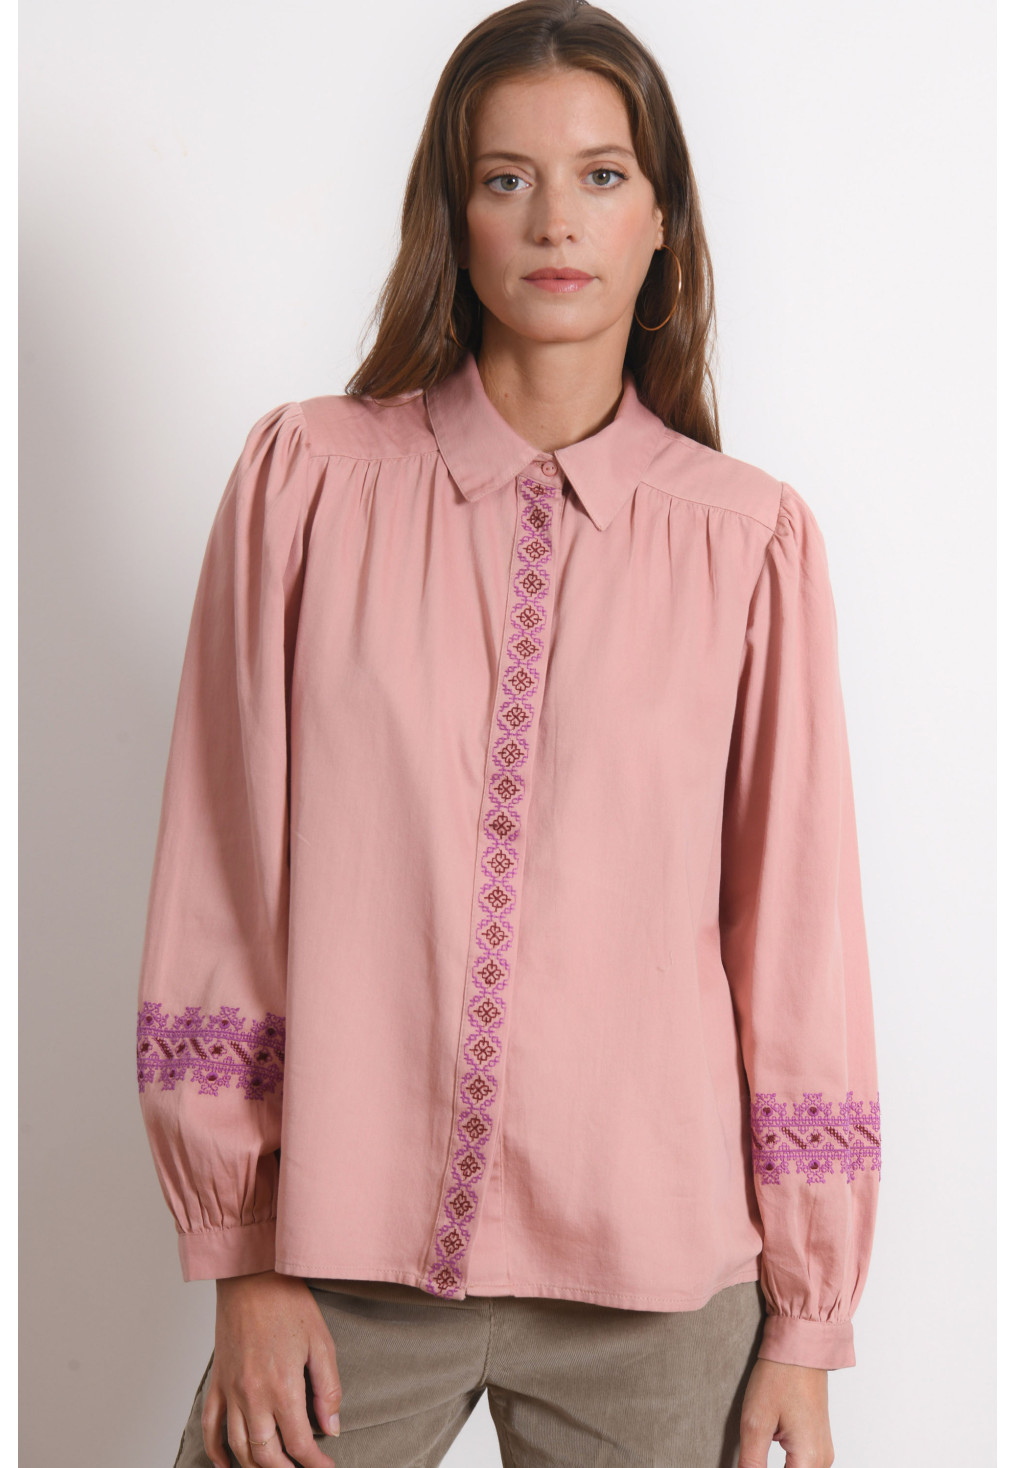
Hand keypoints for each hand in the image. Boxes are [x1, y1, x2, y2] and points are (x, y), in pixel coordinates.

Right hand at [201, 1269, 342, 1467]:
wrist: (252, 1277)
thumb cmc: (289, 1304)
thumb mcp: (321, 1342)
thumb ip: (327, 1389)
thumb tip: (331, 1427)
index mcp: (283, 1387)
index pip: (299, 1443)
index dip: (315, 1464)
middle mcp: (253, 1395)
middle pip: (266, 1455)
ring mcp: (230, 1391)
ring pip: (238, 1448)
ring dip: (256, 1466)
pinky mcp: (217, 1382)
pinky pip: (209, 1427)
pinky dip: (216, 1452)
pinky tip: (228, 1464)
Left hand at [737, 1358, 834, 1467]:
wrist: (801, 1346)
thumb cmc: (781, 1376)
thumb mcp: (755, 1422)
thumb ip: (751, 1462)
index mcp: (808, 1459)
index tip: (748, 1464)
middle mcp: (822, 1459)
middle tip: (749, 1461)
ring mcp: (822, 1450)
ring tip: (757, 1455)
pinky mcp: (818, 1441)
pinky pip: (804, 1465)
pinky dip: (786, 1466)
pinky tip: (766, 1456)